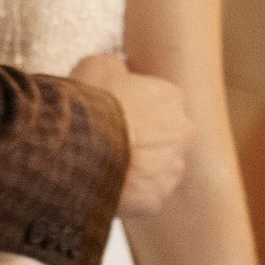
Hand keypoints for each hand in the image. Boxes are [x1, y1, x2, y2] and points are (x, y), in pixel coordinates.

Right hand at [75, 52, 191, 215]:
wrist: (82, 149)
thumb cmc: (90, 103)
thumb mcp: (98, 66)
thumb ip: (116, 66)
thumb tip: (118, 69)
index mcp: (172, 98)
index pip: (161, 102)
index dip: (136, 108)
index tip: (116, 113)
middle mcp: (182, 132)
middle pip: (166, 136)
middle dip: (145, 140)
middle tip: (113, 142)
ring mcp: (172, 168)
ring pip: (158, 168)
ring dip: (140, 168)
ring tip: (107, 166)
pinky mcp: (157, 198)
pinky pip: (144, 195)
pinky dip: (130, 193)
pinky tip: (107, 185)